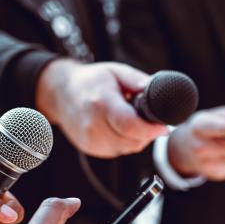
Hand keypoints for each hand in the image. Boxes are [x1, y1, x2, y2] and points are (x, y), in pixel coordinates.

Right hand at [36, 60, 167, 157]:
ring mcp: (91, 140)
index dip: (151, 130)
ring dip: (137, 138)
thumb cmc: (92, 81)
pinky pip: (119, 151)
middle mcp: (93, 126)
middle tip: (147, 118)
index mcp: (101, 103)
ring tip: (130, 119)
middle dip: (147, 132)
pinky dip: (126, 142)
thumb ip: (138, 81)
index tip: (163, 127)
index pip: (130, 125)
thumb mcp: (116, 72)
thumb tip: (161, 90)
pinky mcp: (91, 149)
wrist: (60, 93)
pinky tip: (119, 128)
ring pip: (129, 148)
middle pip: (133, 140)